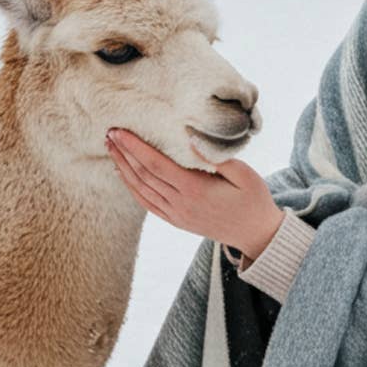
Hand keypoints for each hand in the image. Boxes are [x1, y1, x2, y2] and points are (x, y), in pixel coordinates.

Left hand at [106, 128, 283, 261]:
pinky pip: (148, 204)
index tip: (119, 131)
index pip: (155, 164)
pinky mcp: (177, 221)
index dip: (134, 147)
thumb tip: (192, 137)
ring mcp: (177, 215)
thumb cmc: (254, 199)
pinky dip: (132, 189)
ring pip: (141, 190)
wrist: (257, 235)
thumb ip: (217, 156)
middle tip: (109, 133)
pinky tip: (124, 175)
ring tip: (111, 149)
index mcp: (195, 189)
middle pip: (143, 175)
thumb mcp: (244, 174)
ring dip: (123, 169)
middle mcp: (180, 204)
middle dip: (124, 153)